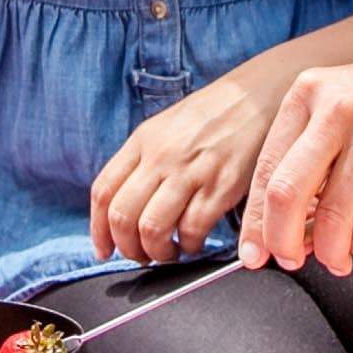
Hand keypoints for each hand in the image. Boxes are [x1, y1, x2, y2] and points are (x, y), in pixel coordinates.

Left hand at [88, 69, 285, 263]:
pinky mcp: (221, 186)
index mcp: (142, 141)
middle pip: (122, 216)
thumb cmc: (210, 117)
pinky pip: (192, 230)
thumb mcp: (164, 128)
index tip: (103, 249)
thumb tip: (124, 206)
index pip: (103, 192)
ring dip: (156, 253)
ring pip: (152, 228)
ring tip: (167, 253)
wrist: (255, 97)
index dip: (97, 230)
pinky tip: (194, 242)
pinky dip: (189, 246)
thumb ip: (142, 161)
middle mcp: (161, 156)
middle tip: (139, 255)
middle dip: (126, 248)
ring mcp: (190, 171)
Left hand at [238, 35, 352, 276]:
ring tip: (334, 257)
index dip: (256, 222)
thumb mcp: (337, 102)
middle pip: (287, 194)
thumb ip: (305, 153)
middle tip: (289, 261)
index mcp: (308, 93)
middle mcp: (337, 110)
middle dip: (282, 242)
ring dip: (329, 251)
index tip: (253, 253)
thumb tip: (278, 224)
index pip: (267, 169)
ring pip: (332, 217)